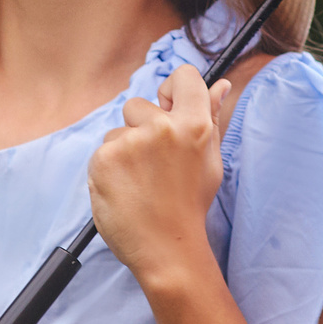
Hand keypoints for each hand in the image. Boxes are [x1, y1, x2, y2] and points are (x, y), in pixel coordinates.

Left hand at [88, 63, 230, 287]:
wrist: (167, 248)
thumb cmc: (190, 204)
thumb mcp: (209, 161)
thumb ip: (212, 118)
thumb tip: (220, 85)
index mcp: (194, 125)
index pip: (183, 76)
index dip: (173, 90)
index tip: (169, 109)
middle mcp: (162, 128)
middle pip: (138, 104)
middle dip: (141, 128)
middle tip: (155, 165)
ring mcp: (130, 143)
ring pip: (117, 131)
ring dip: (123, 151)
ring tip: (140, 182)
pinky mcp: (103, 159)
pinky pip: (102, 151)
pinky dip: (108, 169)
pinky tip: (124, 189)